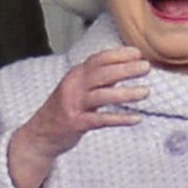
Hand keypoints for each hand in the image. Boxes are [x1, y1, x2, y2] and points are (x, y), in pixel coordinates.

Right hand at [7, 46, 149, 187]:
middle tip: (146, 67)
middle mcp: (74, 87)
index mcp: (76, 75)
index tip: (138, 53)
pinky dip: (119, 119)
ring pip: (103, 96)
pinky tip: (136, 119)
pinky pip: (101, 120)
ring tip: (146, 92)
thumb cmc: (65, 110)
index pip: (98, 59)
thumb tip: (125, 69)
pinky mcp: (76, 123)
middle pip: (102, 74)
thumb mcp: (78, 89)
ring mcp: (74, 105)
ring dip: (126, 94)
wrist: (41, 134)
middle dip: (126, 69)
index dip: (118, 55)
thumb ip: (98, 79)